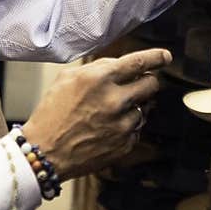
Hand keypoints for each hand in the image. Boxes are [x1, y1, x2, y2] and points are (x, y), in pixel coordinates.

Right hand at [22, 47, 169, 180]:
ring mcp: (122, 124)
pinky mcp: (125, 144)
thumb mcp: (66, 79)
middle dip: (147, 82)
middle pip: (151, 84)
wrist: (45, 152)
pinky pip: (136, 129)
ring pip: (144, 109)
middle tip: (137, 85)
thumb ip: (97, 68)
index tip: (165, 56)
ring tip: (107, 114)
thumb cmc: (52, 114)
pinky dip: (125, 127)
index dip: (156, 57)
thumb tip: (120, 64)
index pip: (139, 62)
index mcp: (100, 79)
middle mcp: (115, 100)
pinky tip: (105, 129)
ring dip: (132, 108)